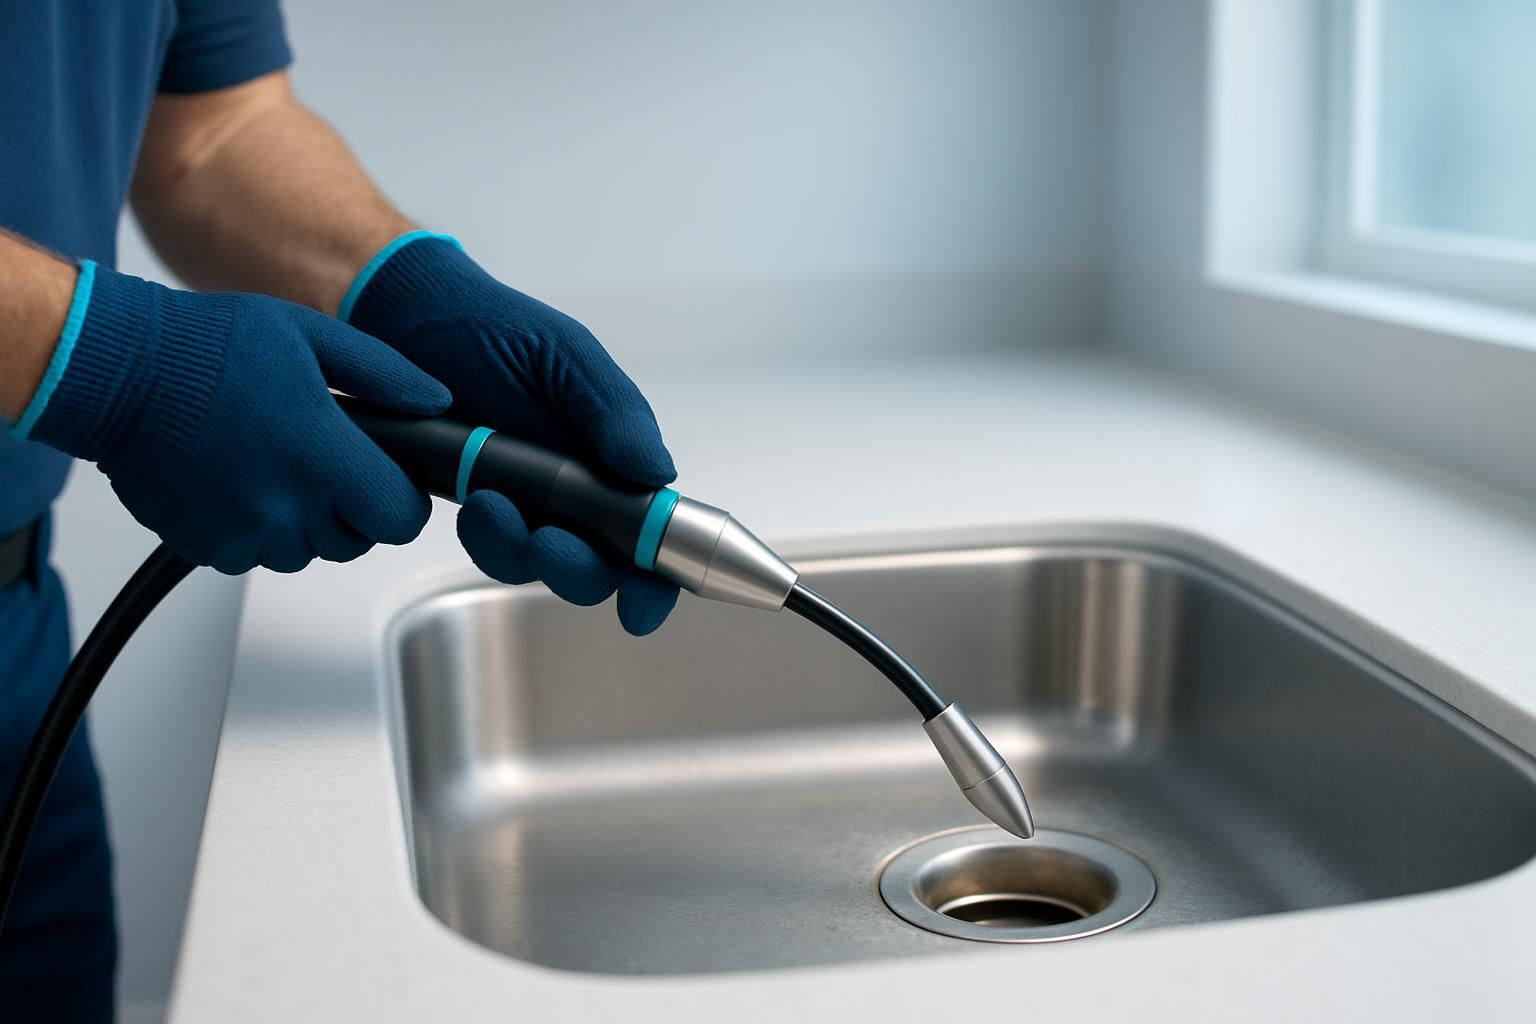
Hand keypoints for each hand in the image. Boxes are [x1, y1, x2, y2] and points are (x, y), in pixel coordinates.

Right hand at [23, 263, 449, 572]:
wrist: (115, 372)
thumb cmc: (208, 346)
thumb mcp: (312, 337)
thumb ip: (384, 374)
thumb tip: (436, 401)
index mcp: (322, 456)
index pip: (399, 519)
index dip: (400, 500)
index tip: (387, 478)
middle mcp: (285, 506)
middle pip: (354, 540)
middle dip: (351, 507)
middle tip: (323, 461)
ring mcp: (242, 532)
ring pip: (304, 552)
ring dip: (301, 520)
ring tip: (273, 464)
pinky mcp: (205, 547)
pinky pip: (253, 554)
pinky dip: (254, 529)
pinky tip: (238, 481)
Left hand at [345, 235, 678, 635]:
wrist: (411, 315)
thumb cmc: (498, 326)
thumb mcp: (567, 355)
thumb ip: (616, 412)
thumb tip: (659, 472)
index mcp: (615, 459)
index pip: (654, 533)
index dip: (658, 578)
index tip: (643, 603)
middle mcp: (578, 492)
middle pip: (600, 567)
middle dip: (579, 571)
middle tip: (551, 544)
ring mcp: (528, 504)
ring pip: (539, 566)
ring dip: (521, 550)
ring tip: (491, 501)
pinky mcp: (480, 507)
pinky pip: (492, 547)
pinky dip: (486, 534)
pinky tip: (474, 494)